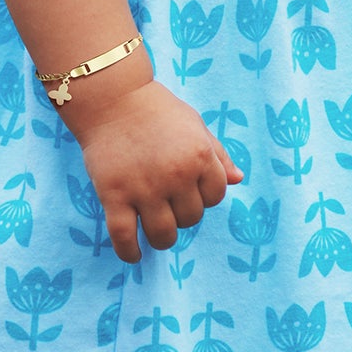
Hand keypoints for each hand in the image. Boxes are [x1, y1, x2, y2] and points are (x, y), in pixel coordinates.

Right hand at [68, 79, 243, 261]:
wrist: (112, 98)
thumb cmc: (157, 110)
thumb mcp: (195, 125)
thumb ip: (218, 154)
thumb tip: (238, 180)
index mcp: (199, 155)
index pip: (216, 196)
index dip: (204, 195)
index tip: (189, 189)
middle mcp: (176, 174)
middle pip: (191, 218)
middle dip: (182, 213)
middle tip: (167, 199)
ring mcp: (144, 187)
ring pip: (163, 235)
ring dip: (162, 236)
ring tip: (155, 227)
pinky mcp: (114, 195)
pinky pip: (124, 237)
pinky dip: (130, 252)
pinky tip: (134, 253)